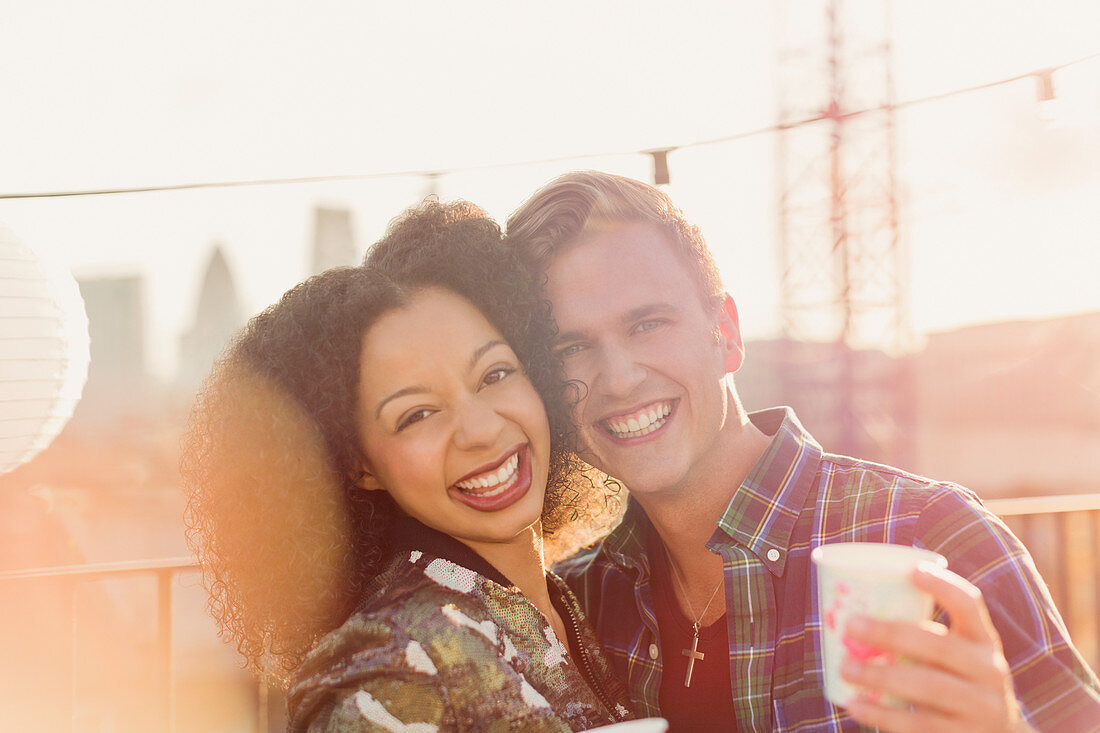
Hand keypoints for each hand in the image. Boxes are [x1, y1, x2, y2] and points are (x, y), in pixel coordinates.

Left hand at [839, 563, 1035, 732]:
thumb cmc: (959, 681)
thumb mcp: (957, 654)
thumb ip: (923, 637)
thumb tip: (851, 615)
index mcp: (983, 640)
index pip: (970, 604)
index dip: (944, 586)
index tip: (911, 571)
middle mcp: (990, 670)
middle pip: (938, 646)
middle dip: (890, 634)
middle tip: (851, 626)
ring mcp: (981, 707)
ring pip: (927, 687)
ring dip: (880, 676)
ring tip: (845, 667)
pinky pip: (918, 724)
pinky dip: (881, 715)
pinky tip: (853, 705)